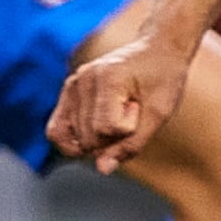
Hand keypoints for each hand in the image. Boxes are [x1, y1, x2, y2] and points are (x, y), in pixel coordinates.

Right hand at [52, 23, 197, 172]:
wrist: (157, 50)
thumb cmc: (163, 79)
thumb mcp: (158, 114)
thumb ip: (131, 144)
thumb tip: (102, 169)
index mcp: (107, 77)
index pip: (109, 129)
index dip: (130, 128)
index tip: (140, 106)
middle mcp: (82, 79)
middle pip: (90, 138)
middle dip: (114, 137)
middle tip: (131, 110)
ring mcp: (72, 84)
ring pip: (75, 139)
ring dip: (100, 138)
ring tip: (117, 113)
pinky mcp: (68, 92)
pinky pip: (57, 130)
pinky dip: (74, 142)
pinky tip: (94, 136)